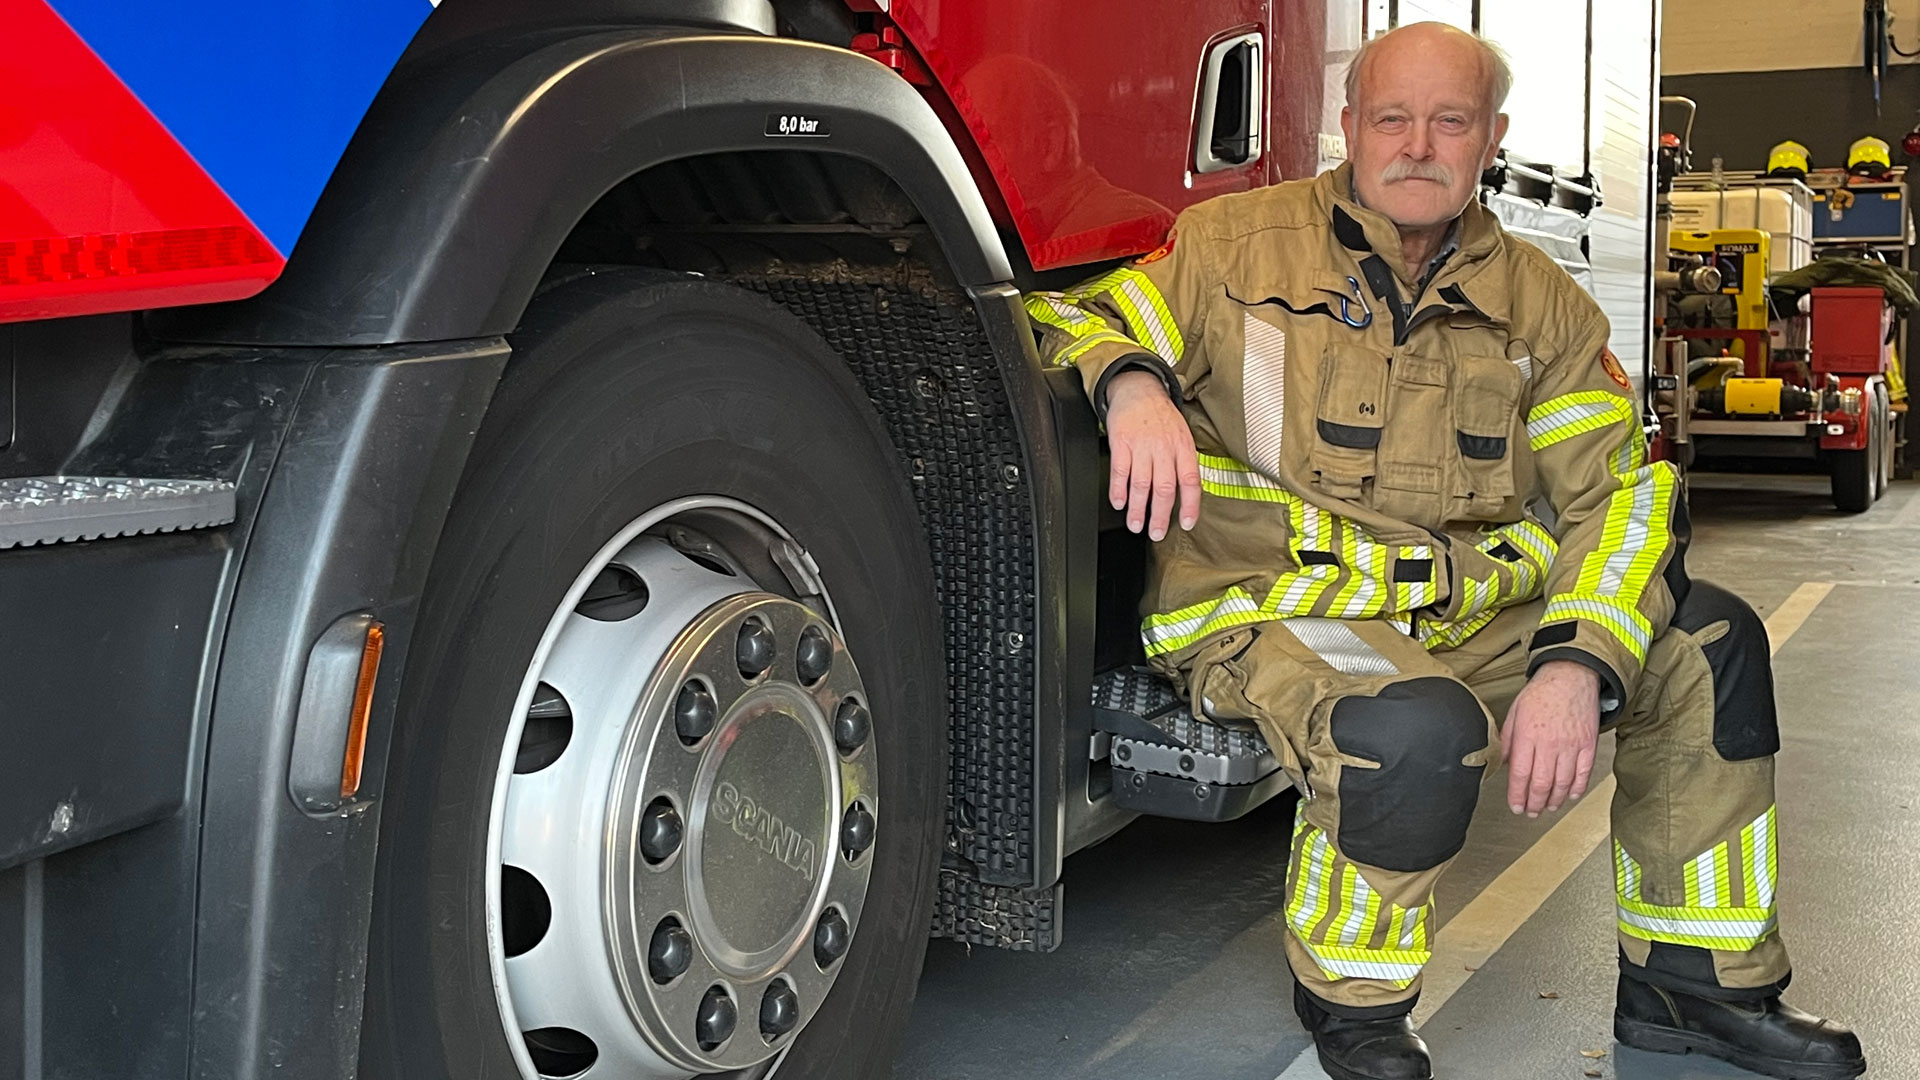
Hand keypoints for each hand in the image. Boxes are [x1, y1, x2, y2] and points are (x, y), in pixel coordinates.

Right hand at [1105, 369, 1200, 539]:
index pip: (1190, 481)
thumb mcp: (1182, 435)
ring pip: (1141, 483)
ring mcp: (1142, 445)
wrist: (1139, 389)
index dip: (1190, 505)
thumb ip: (1183, 462)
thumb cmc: (1161, 416)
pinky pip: (1120, 471)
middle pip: (1164, 488)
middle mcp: (1164, 448)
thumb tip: (1186, 495)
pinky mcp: (1121, 442)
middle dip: (1160, 515)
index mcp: (1183, 447)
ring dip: (1137, 508)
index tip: (1187, 523)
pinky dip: (1118, 490)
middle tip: (1155, 533)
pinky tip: (1118, 502)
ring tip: (1135, 524)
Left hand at [1501, 660, 1600, 816]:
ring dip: (1554, 800)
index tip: (1515, 807)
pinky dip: (1577, 789)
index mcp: (1528, 735)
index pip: (1520, 774)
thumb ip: (1508, 740)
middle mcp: (1550, 743)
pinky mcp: (1589, 745)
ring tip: (1547, 807)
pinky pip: (1584, 774)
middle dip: (1534, 803)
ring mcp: (1572, 745)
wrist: (1571, 677)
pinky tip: (1570, 796)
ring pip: (1563, 783)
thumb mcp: (1514, 713)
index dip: (1517, 796)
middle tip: (1530, 812)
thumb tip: (1504, 764)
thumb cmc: (1541, 694)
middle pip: (1541, 783)